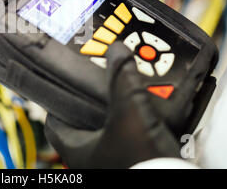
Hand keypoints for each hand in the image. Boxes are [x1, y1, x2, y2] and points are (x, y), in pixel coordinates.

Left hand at [44, 42, 179, 167]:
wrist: (172, 185)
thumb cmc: (143, 165)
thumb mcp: (131, 113)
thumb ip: (123, 79)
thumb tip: (117, 51)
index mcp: (77, 150)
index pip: (54, 123)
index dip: (58, 103)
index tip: (67, 85)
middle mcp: (90, 161)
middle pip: (82, 126)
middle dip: (93, 105)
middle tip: (103, 85)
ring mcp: (109, 165)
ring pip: (106, 135)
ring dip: (116, 117)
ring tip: (129, 96)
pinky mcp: (130, 166)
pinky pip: (125, 144)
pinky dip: (133, 129)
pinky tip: (148, 118)